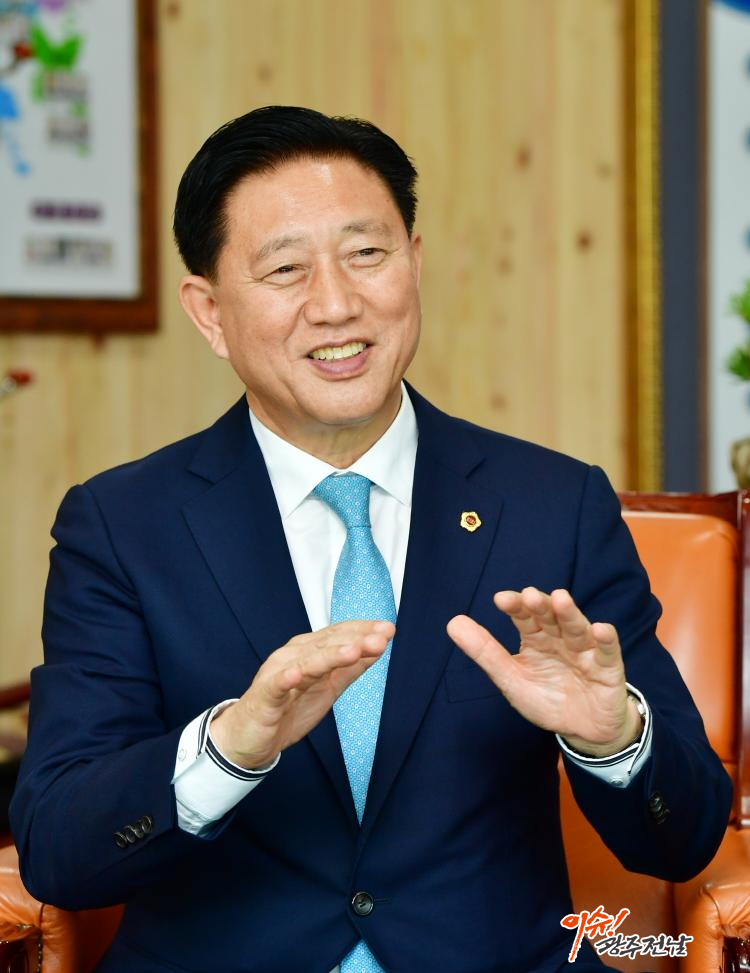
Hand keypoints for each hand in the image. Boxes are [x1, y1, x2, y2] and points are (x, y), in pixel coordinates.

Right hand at [210, 619, 393, 768]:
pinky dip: (287, 677)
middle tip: (381, 638)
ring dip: (330, 655)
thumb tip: (378, 647)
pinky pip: (277, 685)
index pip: (338, 634)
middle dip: (355, 640)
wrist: (248, 738)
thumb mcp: (328, 688)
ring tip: (353, 651)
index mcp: (309, 652)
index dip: (362, 630)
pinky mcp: (265, 696)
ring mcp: (278, 674)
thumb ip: (351, 668)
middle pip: (326, 644)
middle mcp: (294, 656)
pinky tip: (297, 673)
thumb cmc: (288, 709)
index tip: (388, 629)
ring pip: (307, 661)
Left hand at [446, 588, 641, 756]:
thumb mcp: (511, 679)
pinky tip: (600, 629)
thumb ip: (485, 652)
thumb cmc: (547, 699)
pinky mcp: (608, 668)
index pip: (524, 616)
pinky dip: (606, 639)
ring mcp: (585, 650)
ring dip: (570, 614)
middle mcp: (560, 638)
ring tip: (561, 599)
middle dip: (541, 605)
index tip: (501, 599)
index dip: (515, 606)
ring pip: (577, 627)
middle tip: (529, 596)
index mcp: (536, 638)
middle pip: (551, 616)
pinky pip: (608, 651)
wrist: (584, 730)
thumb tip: (452, 623)